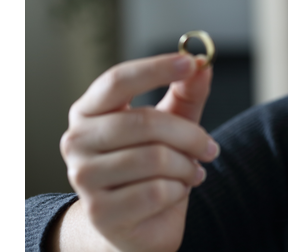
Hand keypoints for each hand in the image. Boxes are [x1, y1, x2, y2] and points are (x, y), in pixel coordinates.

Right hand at [59, 53, 217, 251]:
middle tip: (211, 148)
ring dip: (186, 166)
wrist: (135, 224)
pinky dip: (178, 191)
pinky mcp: (100, 211)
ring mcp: (83, 177)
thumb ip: (186, 94)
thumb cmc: (152, 167)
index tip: (191, 62)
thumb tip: (202, 64)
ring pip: (155, 158)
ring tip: (191, 173)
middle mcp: (76, 140)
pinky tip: (176, 192)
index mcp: (88, 111)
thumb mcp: (172, 124)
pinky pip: (156, 191)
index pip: (117, 80)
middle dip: (189, 135)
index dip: (156, 68)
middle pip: (144, 121)